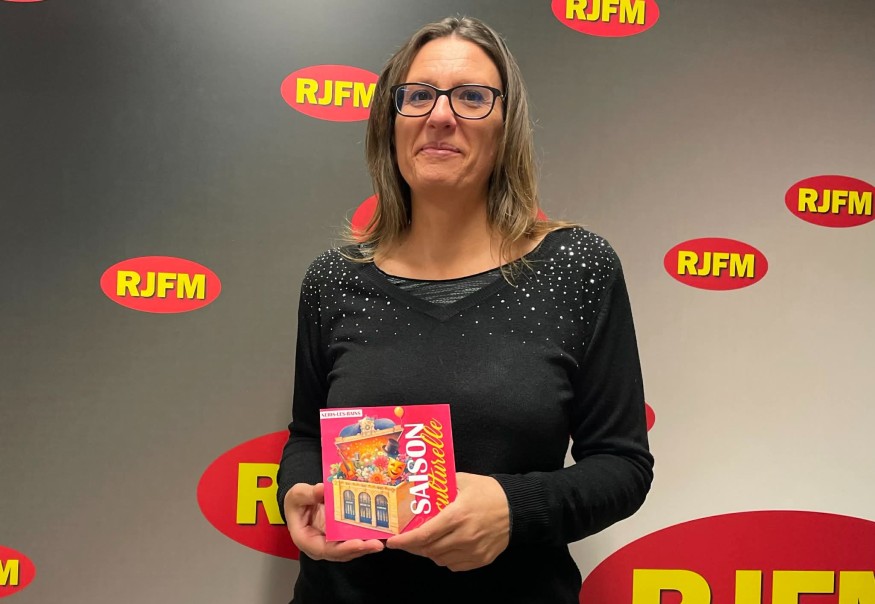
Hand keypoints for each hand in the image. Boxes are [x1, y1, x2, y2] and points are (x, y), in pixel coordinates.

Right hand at [284, 482, 384, 560]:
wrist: (302, 501)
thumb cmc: (297, 501)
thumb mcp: (298, 494)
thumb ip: (308, 493)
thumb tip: (323, 489)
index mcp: (305, 539)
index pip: (324, 549)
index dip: (342, 548)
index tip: (358, 543)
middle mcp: (319, 546)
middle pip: (340, 553)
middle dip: (360, 549)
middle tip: (377, 544)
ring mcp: (331, 543)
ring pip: (349, 550)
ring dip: (366, 547)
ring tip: (381, 541)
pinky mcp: (340, 538)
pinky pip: (353, 541)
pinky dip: (365, 539)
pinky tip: (379, 535)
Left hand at [385, 472, 509, 570]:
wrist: (518, 508)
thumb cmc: (489, 492)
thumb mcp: (463, 481)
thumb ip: (441, 485)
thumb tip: (420, 486)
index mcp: (457, 516)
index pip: (424, 534)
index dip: (405, 540)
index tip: (393, 541)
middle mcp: (464, 537)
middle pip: (429, 549)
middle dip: (414, 546)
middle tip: (406, 539)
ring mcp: (473, 551)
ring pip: (440, 559)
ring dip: (429, 552)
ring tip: (426, 541)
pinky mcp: (481, 560)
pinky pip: (454, 565)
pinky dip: (444, 558)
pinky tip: (445, 546)